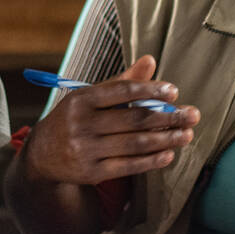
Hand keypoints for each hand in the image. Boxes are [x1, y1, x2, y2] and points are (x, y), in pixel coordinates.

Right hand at [20, 55, 201, 185]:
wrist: (40, 155)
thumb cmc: (73, 119)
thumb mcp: (89, 97)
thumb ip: (121, 82)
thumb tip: (150, 61)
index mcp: (81, 99)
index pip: (121, 91)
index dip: (150, 90)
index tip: (174, 92)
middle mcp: (81, 124)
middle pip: (134, 119)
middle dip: (168, 117)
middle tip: (193, 114)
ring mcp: (86, 150)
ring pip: (135, 144)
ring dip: (166, 139)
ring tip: (187, 134)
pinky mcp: (91, 172)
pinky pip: (128, 166)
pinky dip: (152, 160)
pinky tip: (169, 153)